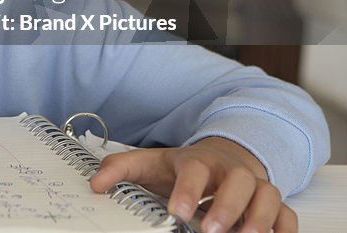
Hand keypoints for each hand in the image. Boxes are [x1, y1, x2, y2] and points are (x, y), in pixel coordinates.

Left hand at [90, 137, 295, 232]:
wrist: (221, 158)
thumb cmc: (182, 167)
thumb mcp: (148, 163)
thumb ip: (119, 170)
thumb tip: (94, 184)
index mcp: (198, 160)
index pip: (195, 170)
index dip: (188, 190)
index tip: (177, 212)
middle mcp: (231, 171)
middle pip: (238, 181)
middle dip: (227, 207)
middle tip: (210, 230)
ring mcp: (256, 186)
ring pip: (269, 196)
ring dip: (259, 218)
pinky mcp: (274, 204)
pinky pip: (288, 216)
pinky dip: (284, 229)